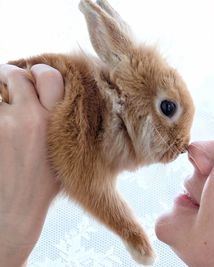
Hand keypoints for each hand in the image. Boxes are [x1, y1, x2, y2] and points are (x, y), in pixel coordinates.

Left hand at [0, 64, 63, 266]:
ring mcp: (3, 124)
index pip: (49, 76)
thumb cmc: (43, 182)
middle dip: (10, 76)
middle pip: (16, 75)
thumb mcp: (65, 150)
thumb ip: (57, 119)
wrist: (14, 209)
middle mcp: (30, 117)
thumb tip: (49, 94)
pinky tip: (1, 126)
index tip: (35, 77)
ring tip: (3, 109)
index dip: (40, 72)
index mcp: (55, 121)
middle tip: (8, 83)